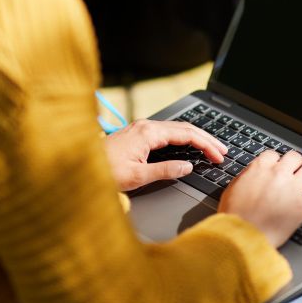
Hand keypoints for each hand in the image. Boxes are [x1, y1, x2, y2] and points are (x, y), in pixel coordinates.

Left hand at [104, 120, 227, 190]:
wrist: (78, 164)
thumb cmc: (103, 171)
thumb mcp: (137, 177)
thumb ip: (166, 171)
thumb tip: (188, 168)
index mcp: (149, 132)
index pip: (186, 135)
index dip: (206, 145)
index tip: (219, 156)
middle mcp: (146, 126)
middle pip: (184, 128)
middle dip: (206, 139)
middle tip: (223, 150)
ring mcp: (141, 128)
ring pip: (176, 129)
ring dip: (195, 137)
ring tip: (211, 147)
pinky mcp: (137, 134)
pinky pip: (166, 132)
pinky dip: (182, 138)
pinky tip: (188, 145)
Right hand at [218, 150, 301, 247]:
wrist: (243, 236)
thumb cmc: (234, 217)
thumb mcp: (232, 190)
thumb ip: (246, 178)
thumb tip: (252, 175)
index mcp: (259, 169)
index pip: (273, 155)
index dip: (277, 160)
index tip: (278, 165)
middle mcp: (278, 174)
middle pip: (295, 157)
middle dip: (296, 163)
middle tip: (296, 168)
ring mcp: (293, 189)